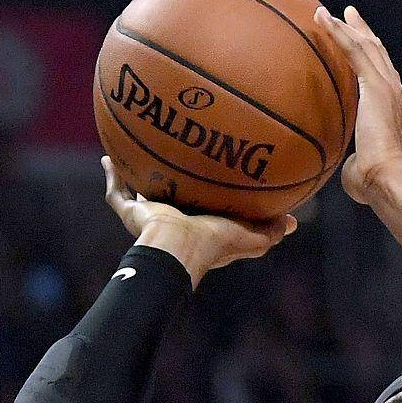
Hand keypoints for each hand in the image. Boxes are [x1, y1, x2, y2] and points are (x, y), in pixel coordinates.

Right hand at [101, 156, 293, 287]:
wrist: (180, 245)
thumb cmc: (216, 243)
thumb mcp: (252, 236)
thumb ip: (271, 230)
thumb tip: (293, 222)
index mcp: (199, 227)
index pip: (201, 211)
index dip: (204, 198)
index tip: (210, 180)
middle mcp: (172, 221)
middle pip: (168, 200)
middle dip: (167, 185)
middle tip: (169, 164)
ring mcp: (149, 218)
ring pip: (138, 195)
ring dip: (135, 178)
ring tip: (132, 156)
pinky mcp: (131, 214)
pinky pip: (116, 193)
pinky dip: (112, 176)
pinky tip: (108, 159)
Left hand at [313, 5, 401, 204]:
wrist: (387, 178)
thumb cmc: (374, 184)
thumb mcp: (361, 167)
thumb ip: (353, 161)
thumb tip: (344, 167)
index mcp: (395, 111)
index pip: (382, 78)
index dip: (371, 60)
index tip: (360, 47)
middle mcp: (395, 94)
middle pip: (378, 54)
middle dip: (363, 34)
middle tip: (349, 16)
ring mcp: (387, 87)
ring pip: (365, 47)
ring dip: (346, 27)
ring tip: (327, 13)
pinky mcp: (375, 85)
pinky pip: (353, 50)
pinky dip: (338, 32)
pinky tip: (322, 18)